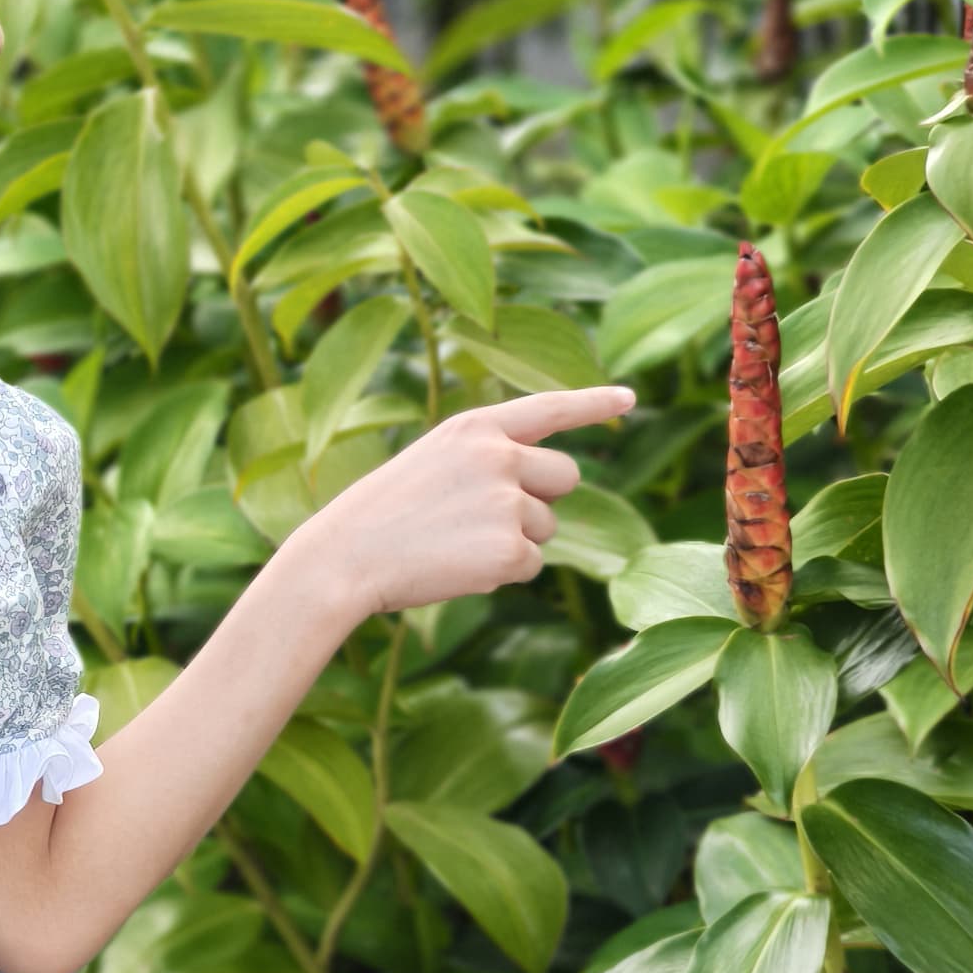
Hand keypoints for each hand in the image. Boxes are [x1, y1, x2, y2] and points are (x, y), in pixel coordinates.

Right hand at [297, 385, 636, 622]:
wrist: (343, 557)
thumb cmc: (382, 516)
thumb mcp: (433, 463)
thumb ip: (487, 461)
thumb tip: (544, 498)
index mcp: (475, 427)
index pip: (548, 409)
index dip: (593, 403)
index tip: (629, 398)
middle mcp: (499, 456)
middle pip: (565, 477)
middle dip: (542, 500)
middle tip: (488, 518)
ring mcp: (508, 502)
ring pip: (546, 526)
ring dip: (515, 541)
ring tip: (456, 544)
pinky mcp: (510, 550)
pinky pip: (531, 565)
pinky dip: (502, 573)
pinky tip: (458, 567)